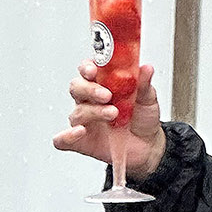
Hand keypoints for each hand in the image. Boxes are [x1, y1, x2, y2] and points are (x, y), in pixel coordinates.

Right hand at [54, 62, 166, 180]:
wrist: (149, 144)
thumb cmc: (142, 117)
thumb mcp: (148, 98)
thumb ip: (143, 84)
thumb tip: (146, 69)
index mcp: (103, 83)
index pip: (87, 69)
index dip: (87, 67)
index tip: (94, 69)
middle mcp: (90, 100)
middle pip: (77, 88)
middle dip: (89, 89)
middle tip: (107, 95)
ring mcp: (85, 120)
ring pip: (77, 112)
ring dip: (93, 112)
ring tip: (113, 114)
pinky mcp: (81, 141)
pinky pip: (63, 140)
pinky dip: (66, 136)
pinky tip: (79, 132)